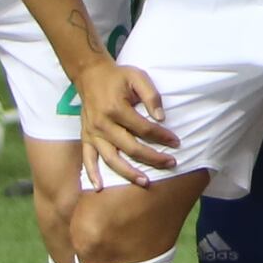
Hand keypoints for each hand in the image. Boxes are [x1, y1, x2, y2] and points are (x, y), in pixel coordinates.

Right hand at [76, 60, 177, 185]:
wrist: (90, 74)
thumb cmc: (118, 76)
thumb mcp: (138, 77)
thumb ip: (151, 96)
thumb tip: (161, 117)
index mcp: (116, 109)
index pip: (144, 128)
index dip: (162, 136)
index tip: (176, 142)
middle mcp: (103, 124)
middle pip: (130, 147)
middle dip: (153, 158)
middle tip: (171, 164)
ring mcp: (92, 132)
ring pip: (111, 158)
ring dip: (128, 172)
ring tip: (145, 182)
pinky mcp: (85, 136)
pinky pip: (87, 158)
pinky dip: (92, 173)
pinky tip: (99, 187)